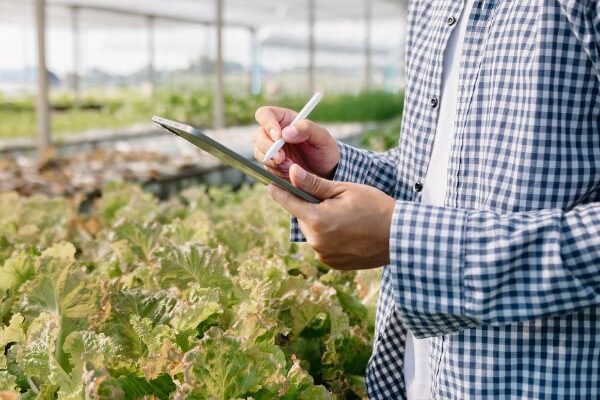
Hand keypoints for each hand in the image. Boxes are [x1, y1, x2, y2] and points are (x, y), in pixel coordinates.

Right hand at [253, 106, 339, 179]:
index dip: (267, 123)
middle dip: (268, 148)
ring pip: (259, 153)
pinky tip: (290, 173)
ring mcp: (271, 150)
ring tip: (292, 166)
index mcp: (284, 120)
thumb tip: (286, 132)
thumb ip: (307, 128)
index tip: (278, 136)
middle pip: (257, 136)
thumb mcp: (323, 137)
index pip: (265, 114)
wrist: (326, 172)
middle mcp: (274, 134)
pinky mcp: (271, 165)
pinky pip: (266, 168)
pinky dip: (277, 171)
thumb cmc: (325, 150)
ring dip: (273, 162)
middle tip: (281, 158)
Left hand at [268, 164, 395, 269]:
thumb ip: (315, 184)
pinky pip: (322, 246)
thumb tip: (291, 172)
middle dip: (310, 207)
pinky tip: (348, 231)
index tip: (270, 183)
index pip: (288, 202)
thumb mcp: (345, 190)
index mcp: (317, 220)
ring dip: (320, 223)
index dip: (279, 190)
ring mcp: (324, 255)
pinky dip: (329, 237)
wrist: (400, 237)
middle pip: (302, 218)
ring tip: (344, 217)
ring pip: (313, 232)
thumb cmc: (374, 207)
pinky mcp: (332, 264)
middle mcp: (316, 241)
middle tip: (331, 200)